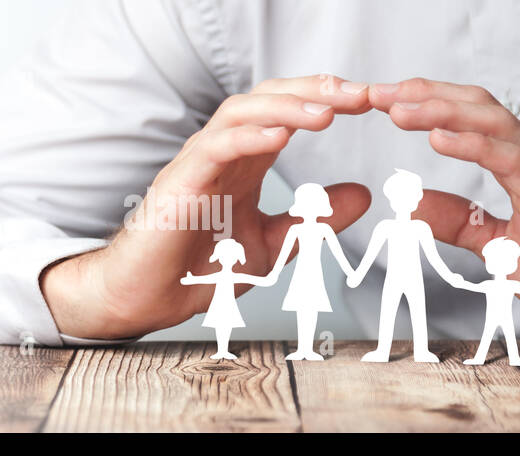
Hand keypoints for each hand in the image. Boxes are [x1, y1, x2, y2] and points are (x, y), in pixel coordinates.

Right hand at [42, 74, 373, 338]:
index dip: (328, 100)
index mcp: (245, 160)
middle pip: (269, 98)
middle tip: (360, 96)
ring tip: (327, 112)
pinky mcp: (180, 183)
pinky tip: (278, 136)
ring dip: (287, 108)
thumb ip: (314, 220)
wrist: (147, 299)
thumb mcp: (273, 243)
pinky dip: (248, 137)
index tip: (371, 103)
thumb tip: (364, 195)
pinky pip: (215, 147)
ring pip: (241, 113)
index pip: (288, 111)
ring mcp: (198, 163)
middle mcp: (222, 151)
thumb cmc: (197, 269)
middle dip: (316, 92)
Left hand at [370, 78, 519, 355]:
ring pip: (495, 126)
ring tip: (400, 109)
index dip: (430, 102)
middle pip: (480, 108)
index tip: (385, 98)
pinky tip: (439, 139)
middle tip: (379, 93)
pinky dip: (474, 146)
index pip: (474, 116)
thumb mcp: (498, 246)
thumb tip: (413, 202)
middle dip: (427, 96)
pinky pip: (514, 164)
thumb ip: (460, 221)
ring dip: (443, 113)